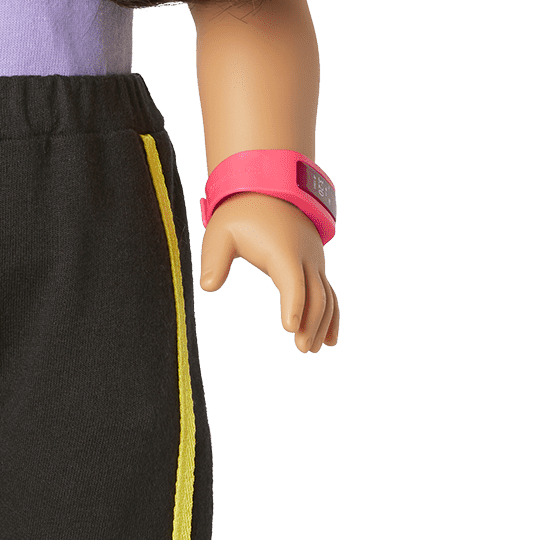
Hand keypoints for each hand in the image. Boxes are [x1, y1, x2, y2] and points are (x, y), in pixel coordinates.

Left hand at [197, 193, 339, 353]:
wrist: (270, 190)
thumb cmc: (241, 214)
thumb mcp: (221, 232)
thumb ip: (214, 259)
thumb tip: (207, 285)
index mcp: (283, 252)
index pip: (293, 282)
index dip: (293, 305)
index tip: (290, 328)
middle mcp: (305, 258)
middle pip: (316, 295)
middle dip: (311, 323)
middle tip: (302, 349)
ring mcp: (314, 262)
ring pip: (327, 297)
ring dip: (323, 324)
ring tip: (312, 349)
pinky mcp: (315, 266)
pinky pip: (329, 293)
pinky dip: (332, 315)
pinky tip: (330, 339)